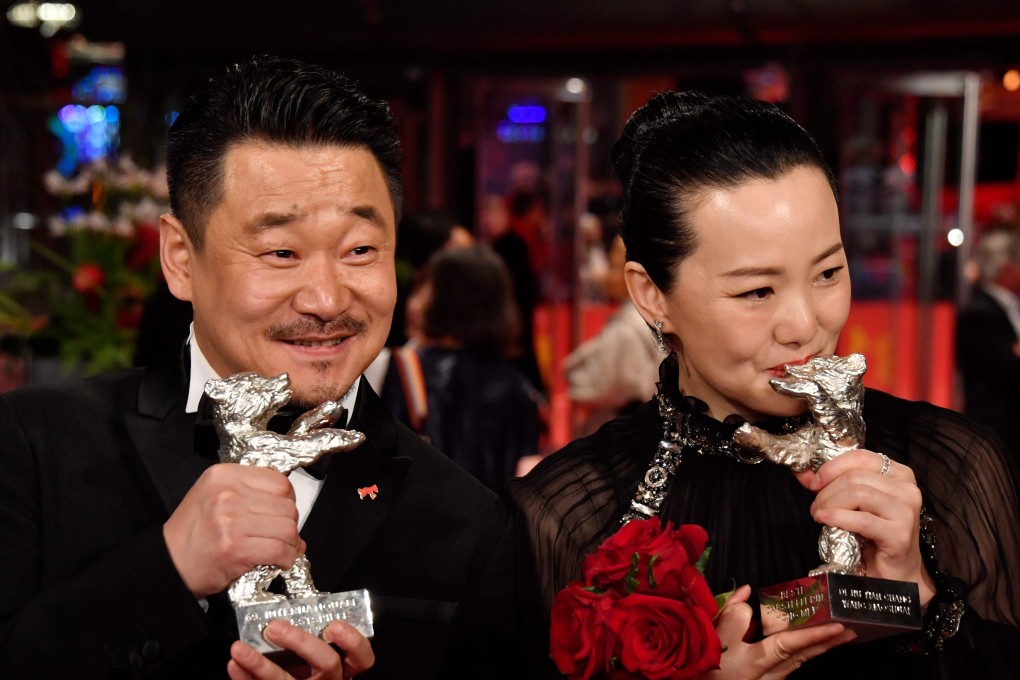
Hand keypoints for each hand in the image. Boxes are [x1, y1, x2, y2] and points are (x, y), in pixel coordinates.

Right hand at [163, 463, 305, 596]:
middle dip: (290, 524)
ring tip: (282, 549)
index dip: (287, 500)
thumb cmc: (191, 533)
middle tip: (282, 535)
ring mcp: (231, 521)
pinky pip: (280, 550)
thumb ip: (247, 489)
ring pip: (287, 528)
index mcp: (224, 475)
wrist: (167, 563)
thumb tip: (288, 501)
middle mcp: (228, 494)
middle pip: (286, 505)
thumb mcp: (212, 494)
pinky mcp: (235, 548)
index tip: (281, 512)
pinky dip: (287, 558)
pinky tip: (280, 561)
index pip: (279, 481)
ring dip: (291, 543)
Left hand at [227, 620, 374, 679]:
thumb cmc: (305, 665)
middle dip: (301, 642)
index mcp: (341, 669)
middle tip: (276, 627)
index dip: (352, 642)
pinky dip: (244, 677)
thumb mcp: (317, 652)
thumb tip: (296, 605)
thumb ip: (315, 635)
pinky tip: (234, 664)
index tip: (334, 625)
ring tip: (240, 648)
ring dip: (260, 664)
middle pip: (326, 664)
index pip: (361, 659)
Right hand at [707, 585, 855, 678]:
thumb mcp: (710, 639)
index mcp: (757, 661)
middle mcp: (767, 675)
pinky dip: (796, 654)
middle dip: (826, 644)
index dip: (816, 634)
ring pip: (794, 663)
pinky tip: (796, 646)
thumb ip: (730, 616)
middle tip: (850, 632)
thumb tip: (748, 595)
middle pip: (802, 657)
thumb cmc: (701, 669)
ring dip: (815, 650)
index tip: (838, 626)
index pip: (793, 644)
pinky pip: (783, 667)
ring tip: (832, 637)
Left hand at [795, 449, 935, 604]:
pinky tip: (824, 520)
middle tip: (816, 506)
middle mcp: (907, 489)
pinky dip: (837, 518)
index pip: (860, 457)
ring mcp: (906, 511)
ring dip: (830, 504)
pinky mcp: (900, 534)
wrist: (896, 572)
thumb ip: (831, 484)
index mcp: (898, 474)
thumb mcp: (854, 503)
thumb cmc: (874, 535)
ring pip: (858, 493)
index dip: (831, 467)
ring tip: (820, 515)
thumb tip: (802, 472)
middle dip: (827, 490)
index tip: (814, 482)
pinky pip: (861, 519)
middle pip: (855, 476)